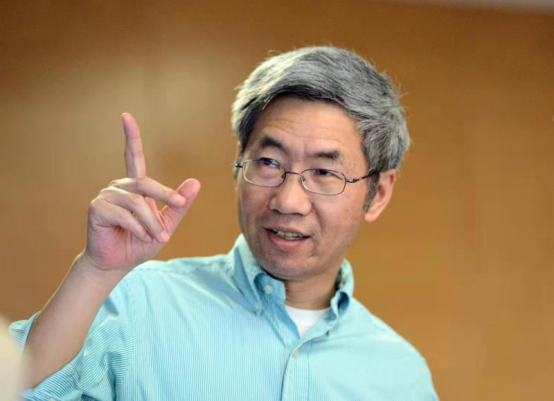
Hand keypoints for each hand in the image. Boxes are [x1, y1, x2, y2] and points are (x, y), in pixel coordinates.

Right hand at [81, 113, 200, 273]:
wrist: (118, 263)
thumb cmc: (140, 242)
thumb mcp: (166, 224)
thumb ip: (179, 204)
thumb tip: (196, 181)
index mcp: (135, 187)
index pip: (133, 157)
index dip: (131, 136)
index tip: (126, 116)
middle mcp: (119, 187)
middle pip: (146, 183)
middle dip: (166, 196)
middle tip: (179, 207)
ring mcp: (106, 196)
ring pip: (137, 202)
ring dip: (151, 222)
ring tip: (156, 237)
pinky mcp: (97, 208)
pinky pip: (124, 214)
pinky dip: (138, 227)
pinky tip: (140, 236)